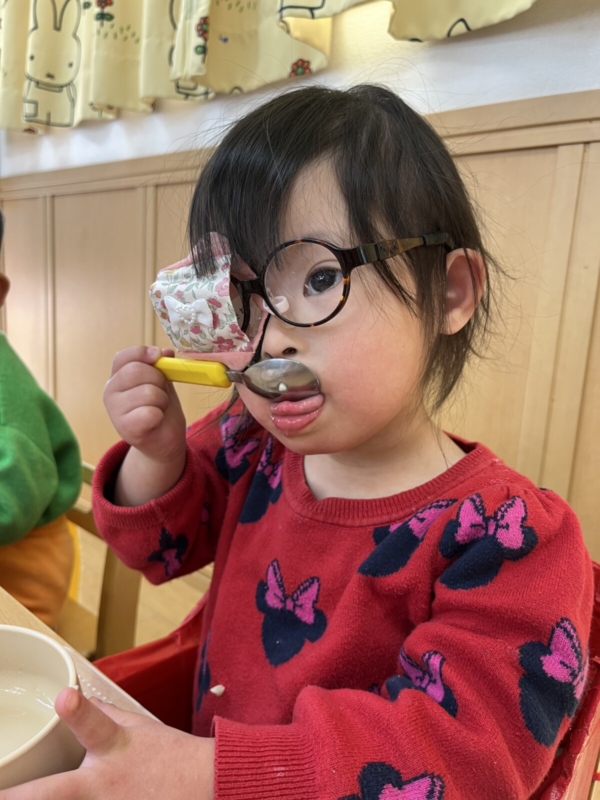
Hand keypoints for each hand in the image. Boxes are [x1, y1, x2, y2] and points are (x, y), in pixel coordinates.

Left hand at [0, 688, 214, 799]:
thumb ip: (101, 716)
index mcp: (110, 750)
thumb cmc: (168, 755)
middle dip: (22, 795)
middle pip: (53, 793)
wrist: (205, 786)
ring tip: (17, 793)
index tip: (63, 698)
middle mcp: (102, 788)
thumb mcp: (137, 727)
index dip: (77, 712)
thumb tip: (74, 698)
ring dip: (48, 799)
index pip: (93, 727)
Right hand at [104, 346, 185, 463]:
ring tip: (159, 409)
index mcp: (117, 377)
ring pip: (148, 392)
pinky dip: (159, 415)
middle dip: (159, 380)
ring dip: (162, 400)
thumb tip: (167, 352)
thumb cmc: (160, 408)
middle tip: (162, 393)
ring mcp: (115, 411)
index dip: (143, 353)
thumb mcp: (162, 381)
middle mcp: (110, 391)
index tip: (158, 356)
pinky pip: (150, 412)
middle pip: (137, 371)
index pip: (124, 357)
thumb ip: (162, 366)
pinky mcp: (125, 429)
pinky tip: (155, 421)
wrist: (163, 440)